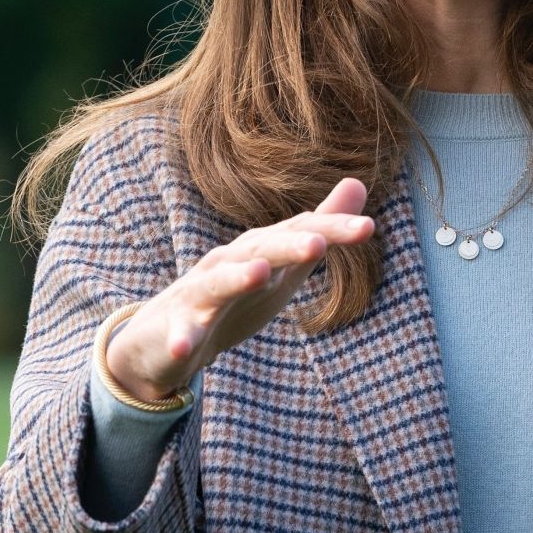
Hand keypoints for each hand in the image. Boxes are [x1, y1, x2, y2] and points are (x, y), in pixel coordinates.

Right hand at [105, 178, 374, 401]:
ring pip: (217, 283)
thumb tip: (358, 183)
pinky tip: (187, 348)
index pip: (300, 233)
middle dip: (288, 246)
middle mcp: (227, 263)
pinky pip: (179, 334)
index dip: (332, 229)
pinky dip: (183, 338)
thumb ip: (319, 232)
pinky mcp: (174, 329)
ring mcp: (198, 295)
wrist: (164, 340)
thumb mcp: (284, 268)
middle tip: (319, 244)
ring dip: (237, 277)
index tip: (369, 227)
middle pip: (260, 249)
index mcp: (259, 250)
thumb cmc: (235, 299)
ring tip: (259, 273)